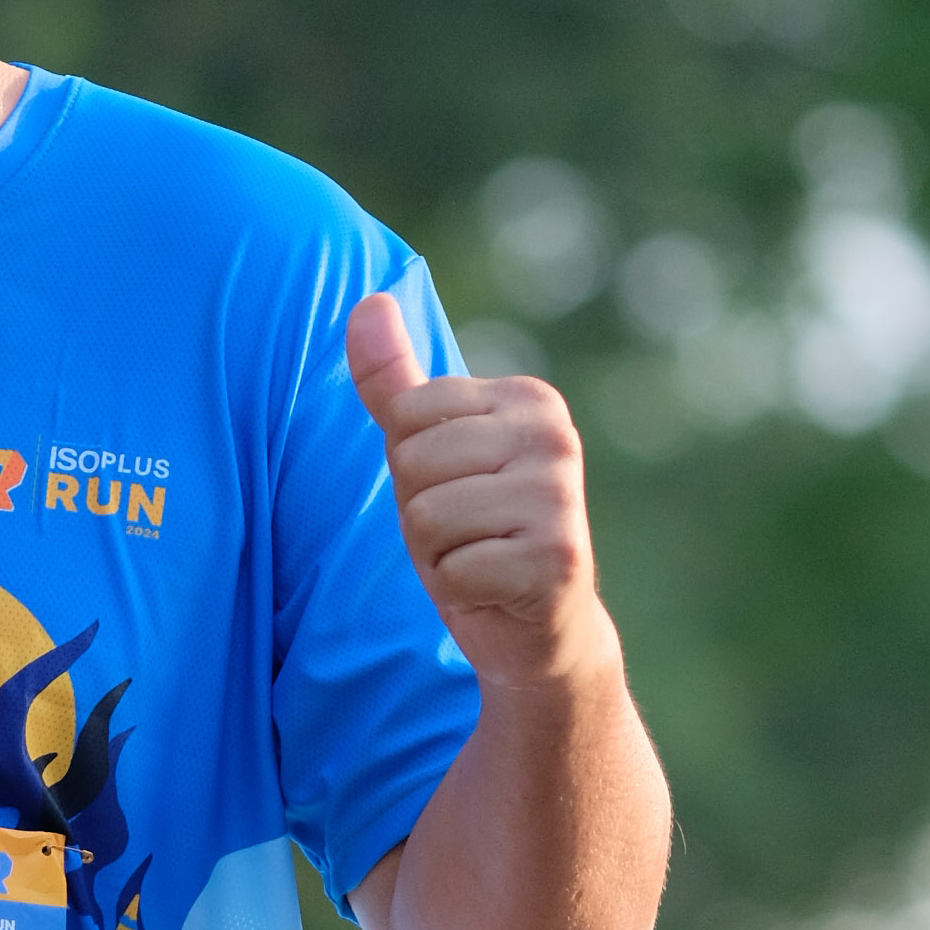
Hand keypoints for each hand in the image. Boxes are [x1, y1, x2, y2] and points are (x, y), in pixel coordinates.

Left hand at [348, 292, 603, 691]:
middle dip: (421, 513)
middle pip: (412, 463)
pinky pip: (453, 569)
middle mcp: (554, 437)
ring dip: (438, 554)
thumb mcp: (429, 454)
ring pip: (426, 517)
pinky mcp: (556, 559)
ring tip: (480, 559)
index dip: (413, 469)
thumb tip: (368, 300)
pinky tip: (495, 590)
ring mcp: (560, 497)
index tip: (459, 493)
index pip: (408, 414)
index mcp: (528, 399)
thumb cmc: (477, 534)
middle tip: (468, 535)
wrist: (540, 630)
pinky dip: (460, 591)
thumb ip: (396, 382)